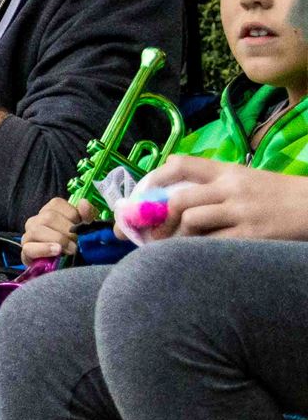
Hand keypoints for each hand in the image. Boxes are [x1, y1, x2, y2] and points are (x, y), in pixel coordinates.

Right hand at [21, 196, 92, 262]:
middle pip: (48, 217)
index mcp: (50, 210)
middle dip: (67, 230)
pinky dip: (44, 249)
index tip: (83, 225)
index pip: (56, 204)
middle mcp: (36, 220)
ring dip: (58, 239)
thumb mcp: (86, 227)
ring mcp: (29, 235)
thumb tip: (84, 203)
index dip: (73, 214)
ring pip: (37, 230)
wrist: (65, 265)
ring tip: (72, 249)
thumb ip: (87, 214)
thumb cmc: (75, 242)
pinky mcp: (26, 252)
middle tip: (79, 241)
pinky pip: (29, 248)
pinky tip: (57, 251)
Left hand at [131, 156, 307, 242]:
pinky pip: (212, 243)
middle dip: (156, 219)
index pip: (181, 164)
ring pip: (190, 220)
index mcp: (228, 171)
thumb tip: (171, 200)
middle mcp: (231, 187)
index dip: (152, 180)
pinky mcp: (252, 234)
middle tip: (148, 234)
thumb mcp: (247, 180)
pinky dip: (196, 250)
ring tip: (172, 247)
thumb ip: (214, 185)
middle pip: (178, 198)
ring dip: (175, 236)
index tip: (140, 198)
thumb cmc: (279, 196)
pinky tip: (193, 256)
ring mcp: (241, 211)